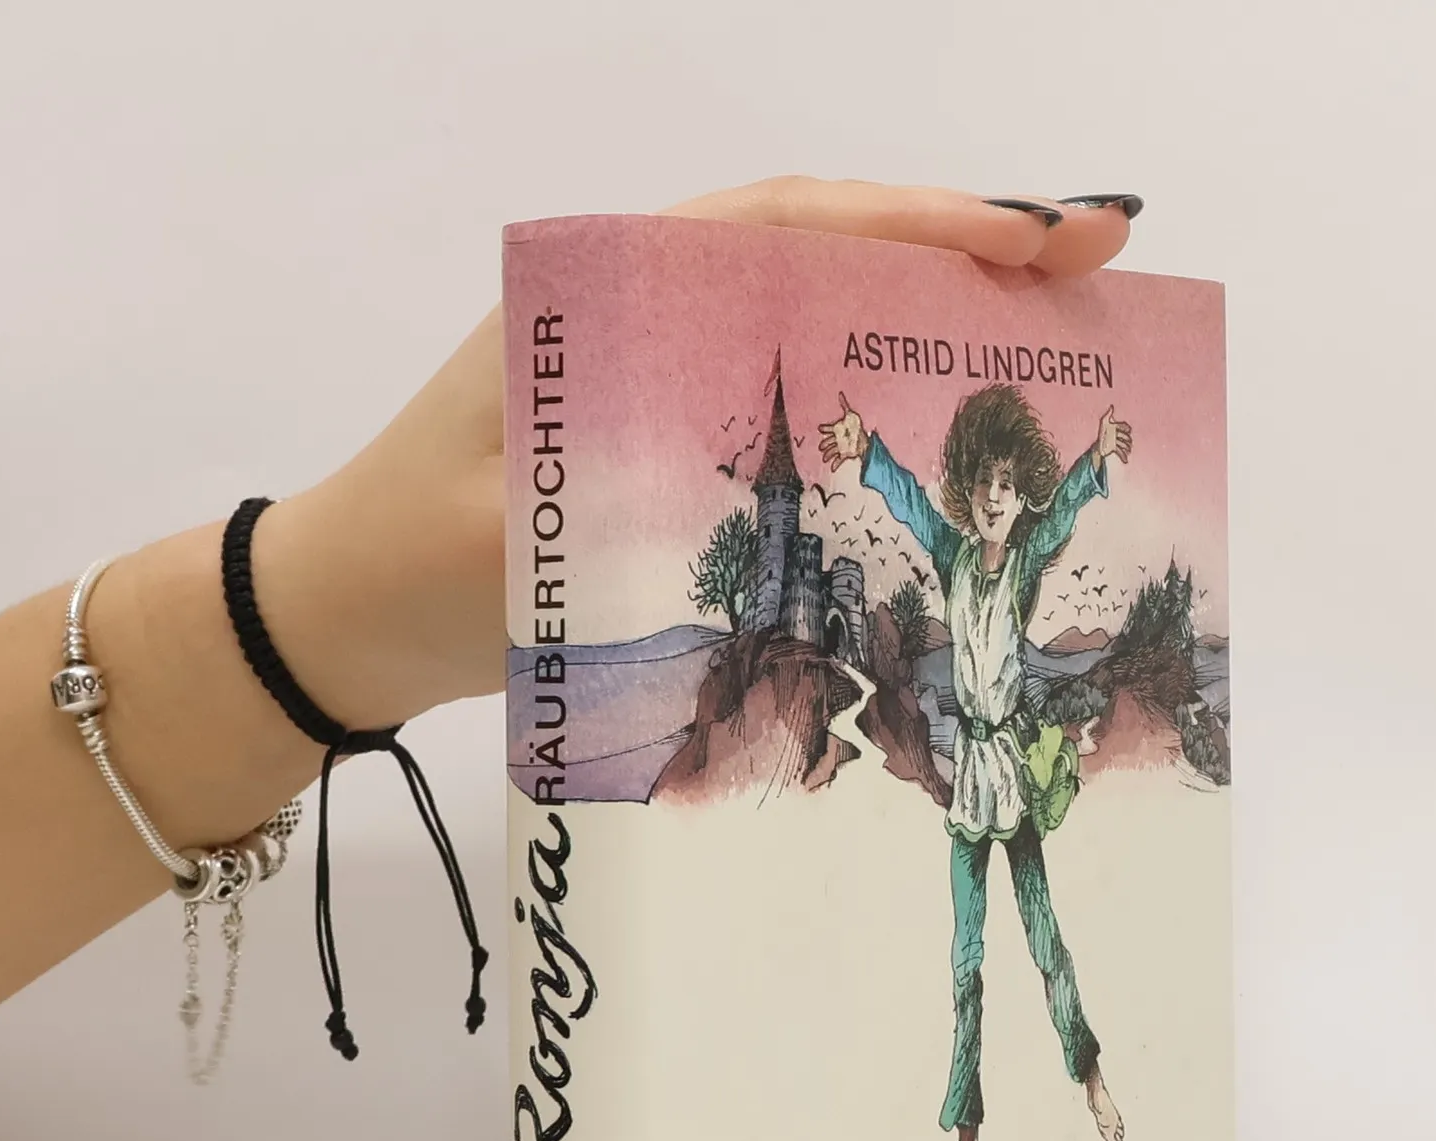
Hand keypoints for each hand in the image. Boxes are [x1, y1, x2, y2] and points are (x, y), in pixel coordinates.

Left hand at [256, 180, 1138, 728]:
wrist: (339, 620)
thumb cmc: (409, 568)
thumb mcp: (508, 540)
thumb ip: (616, 509)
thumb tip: (761, 506)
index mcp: (605, 291)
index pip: (788, 226)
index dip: (923, 227)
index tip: (1042, 238)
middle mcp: (644, 311)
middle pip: (826, 256)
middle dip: (961, 259)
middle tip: (1096, 275)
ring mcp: (660, 375)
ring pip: (819, 322)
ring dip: (930, 328)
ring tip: (1053, 347)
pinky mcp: (669, 444)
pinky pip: (794, 403)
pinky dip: (873, 407)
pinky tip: (942, 437)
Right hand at [819, 394, 867, 470]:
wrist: (863, 439)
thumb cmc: (856, 426)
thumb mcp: (851, 415)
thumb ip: (845, 405)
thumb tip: (840, 394)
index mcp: (836, 429)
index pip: (828, 429)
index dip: (825, 428)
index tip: (820, 428)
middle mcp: (836, 439)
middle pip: (827, 442)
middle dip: (824, 444)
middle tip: (821, 447)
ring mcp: (839, 447)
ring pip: (831, 452)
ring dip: (827, 455)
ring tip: (825, 459)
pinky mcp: (844, 454)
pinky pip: (838, 460)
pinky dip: (835, 465)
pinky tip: (832, 469)